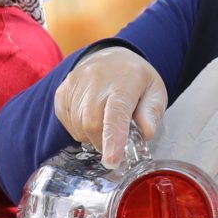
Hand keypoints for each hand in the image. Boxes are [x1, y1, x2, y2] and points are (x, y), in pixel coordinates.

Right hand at [53, 47, 167, 165]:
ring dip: (92, 135)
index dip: (113, 138)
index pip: (116, 112)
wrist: (110, 56)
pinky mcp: (62, 91)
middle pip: (92, 124)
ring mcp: (75, 84)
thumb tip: (146, 133)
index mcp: (125, 81)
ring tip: (104, 122)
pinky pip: (67, 122)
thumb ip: (151, 113)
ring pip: (78, 126)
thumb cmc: (135, 80)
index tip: (112, 161)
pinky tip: (90, 116)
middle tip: (115, 143)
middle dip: (103, 143)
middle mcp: (96, 79)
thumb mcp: (155, 92)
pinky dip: (80, 128)